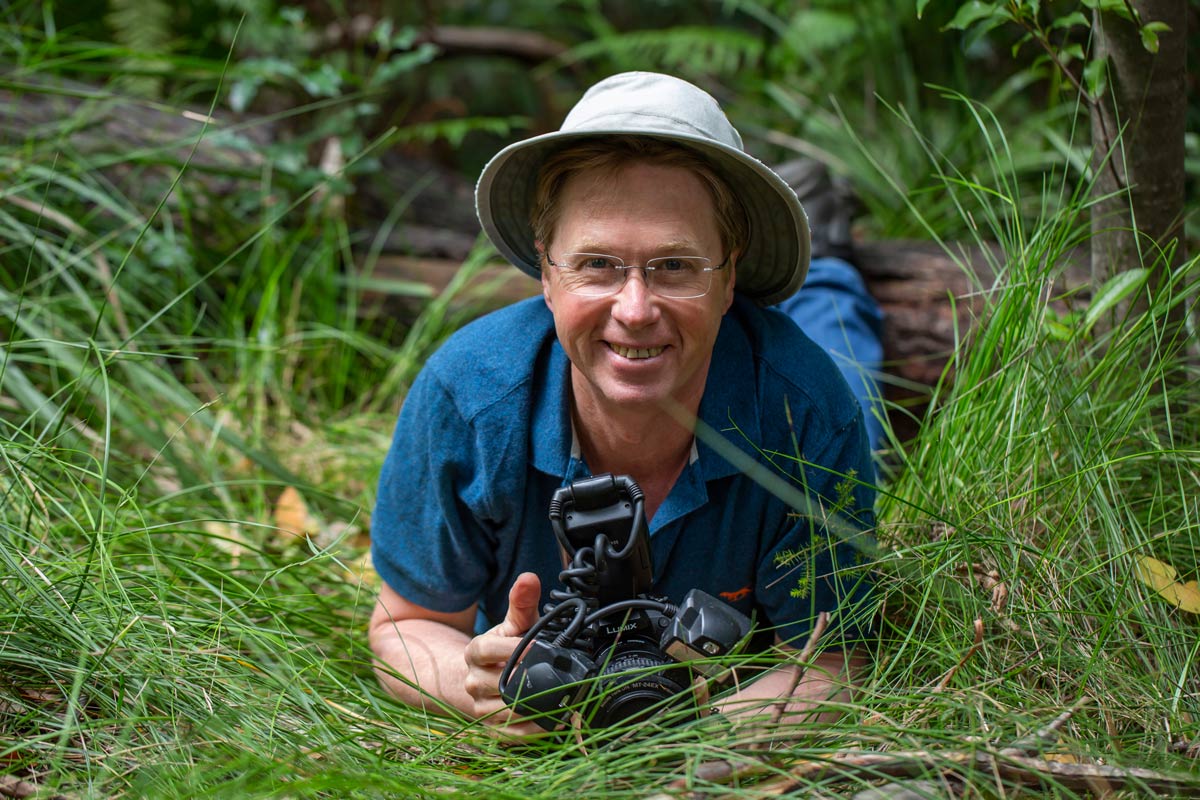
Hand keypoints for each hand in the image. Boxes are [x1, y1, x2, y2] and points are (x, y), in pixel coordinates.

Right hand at [462, 571, 542, 736]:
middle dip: (526, 679)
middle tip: (556, 676)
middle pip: (496, 682)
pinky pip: (512, 733)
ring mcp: (480, 706)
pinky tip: (555, 720)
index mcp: (474, 652)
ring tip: (561, 698)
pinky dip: (534, 729)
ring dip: (533, 705)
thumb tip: (529, 578)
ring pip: (504, 710)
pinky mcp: (492, 728)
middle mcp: (472, 681)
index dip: (509, 649)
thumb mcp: (515, 623)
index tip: (536, 646)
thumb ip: (522, 602)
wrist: (486, 677)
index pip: (484, 650)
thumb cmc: (505, 647)